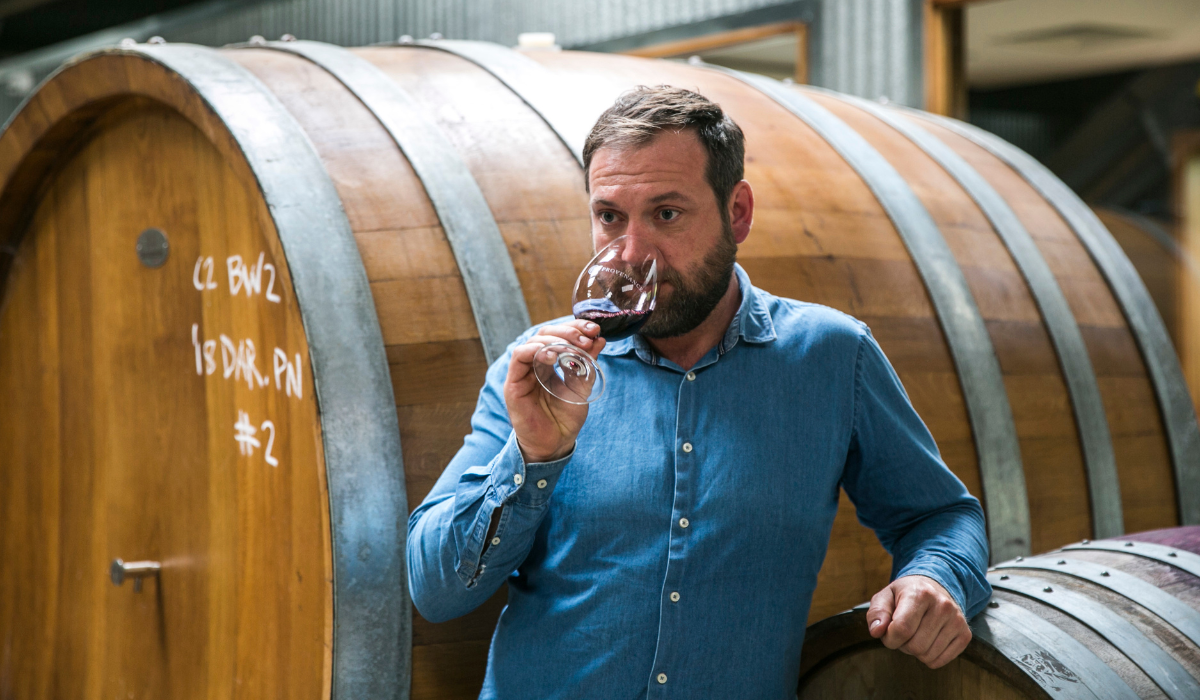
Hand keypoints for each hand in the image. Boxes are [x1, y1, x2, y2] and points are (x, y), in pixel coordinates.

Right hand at [505, 319, 605, 462]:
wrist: (555, 444)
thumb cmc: (565, 418)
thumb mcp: (582, 387)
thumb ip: (587, 363)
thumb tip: (600, 339)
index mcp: (549, 363)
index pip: (558, 335)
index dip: (575, 328)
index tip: (594, 329)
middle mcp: (534, 364)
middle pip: (545, 333)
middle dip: (568, 331)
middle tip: (587, 337)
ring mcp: (523, 373)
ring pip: (532, 342)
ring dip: (555, 339)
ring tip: (574, 346)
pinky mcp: (514, 384)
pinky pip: (519, 357)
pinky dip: (535, 351)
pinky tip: (552, 355)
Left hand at [866, 575, 970, 668]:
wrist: (935, 588)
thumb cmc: (906, 595)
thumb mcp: (885, 597)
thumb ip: (877, 613)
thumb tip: (877, 631)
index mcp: (920, 594)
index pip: (902, 629)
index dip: (889, 638)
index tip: (887, 633)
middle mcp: (942, 606)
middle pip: (915, 646)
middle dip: (902, 645)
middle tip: (903, 632)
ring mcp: (957, 620)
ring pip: (927, 656)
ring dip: (915, 651)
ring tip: (915, 634)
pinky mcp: (965, 634)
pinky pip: (940, 661)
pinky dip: (928, 657)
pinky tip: (928, 640)